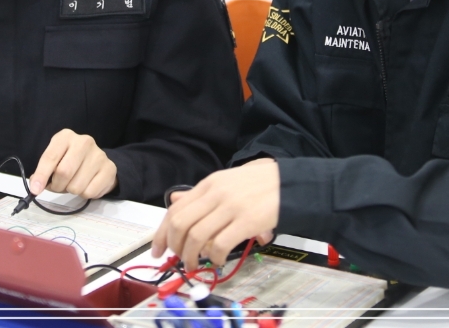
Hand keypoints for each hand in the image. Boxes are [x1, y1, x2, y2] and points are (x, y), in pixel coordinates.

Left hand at [29, 129, 117, 198]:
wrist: (97, 161)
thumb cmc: (70, 160)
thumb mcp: (55, 160)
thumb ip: (43, 171)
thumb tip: (36, 187)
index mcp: (66, 137)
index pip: (50, 157)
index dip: (41, 175)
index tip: (35, 190)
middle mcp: (84, 142)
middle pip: (64, 172)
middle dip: (57, 186)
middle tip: (58, 186)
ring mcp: (99, 154)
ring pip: (76, 186)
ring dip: (71, 191)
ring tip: (74, 183)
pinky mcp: (110, 169)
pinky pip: (90, 192)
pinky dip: (85, 194)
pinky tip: (87, 185)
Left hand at [151, 158, 279, 269]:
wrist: (290, 182)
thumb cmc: (258, 184)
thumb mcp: (225, 182)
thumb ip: (200, 194)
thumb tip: (175, 201)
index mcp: (208, 184)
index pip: (175, 210)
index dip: (162, 233)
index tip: (158, 250)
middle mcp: (215, 193)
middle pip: (181, 224)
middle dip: (175, 248)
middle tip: (179, 260)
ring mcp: (230, 207)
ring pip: (196, 236)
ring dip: (191, 257)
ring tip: (195, 266)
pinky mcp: (246, 221)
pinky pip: (219, 244)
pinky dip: (214, 258)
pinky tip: (217, 261)